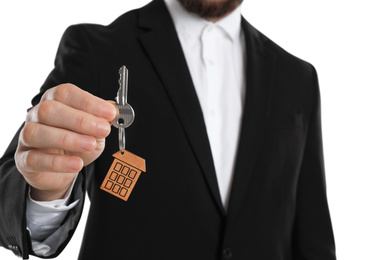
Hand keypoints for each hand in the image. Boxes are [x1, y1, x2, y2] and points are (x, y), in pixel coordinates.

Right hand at [14, 84, 116, 200]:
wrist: (63, 170)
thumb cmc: (78, 144)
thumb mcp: (95, 131)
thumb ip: (102, 120)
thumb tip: (114, 110)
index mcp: (54, 101)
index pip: (66, 93)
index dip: (88, 102)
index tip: (110, 113)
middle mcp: (37, 115)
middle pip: (50, 110)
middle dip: (80, 120)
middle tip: (104, 130)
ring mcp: (27, 138)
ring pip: (37, 133)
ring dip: (68, 139)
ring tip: (90, 145)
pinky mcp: (24, 160)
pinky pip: (35, 159)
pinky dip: (57, 162)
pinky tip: (76, 163)